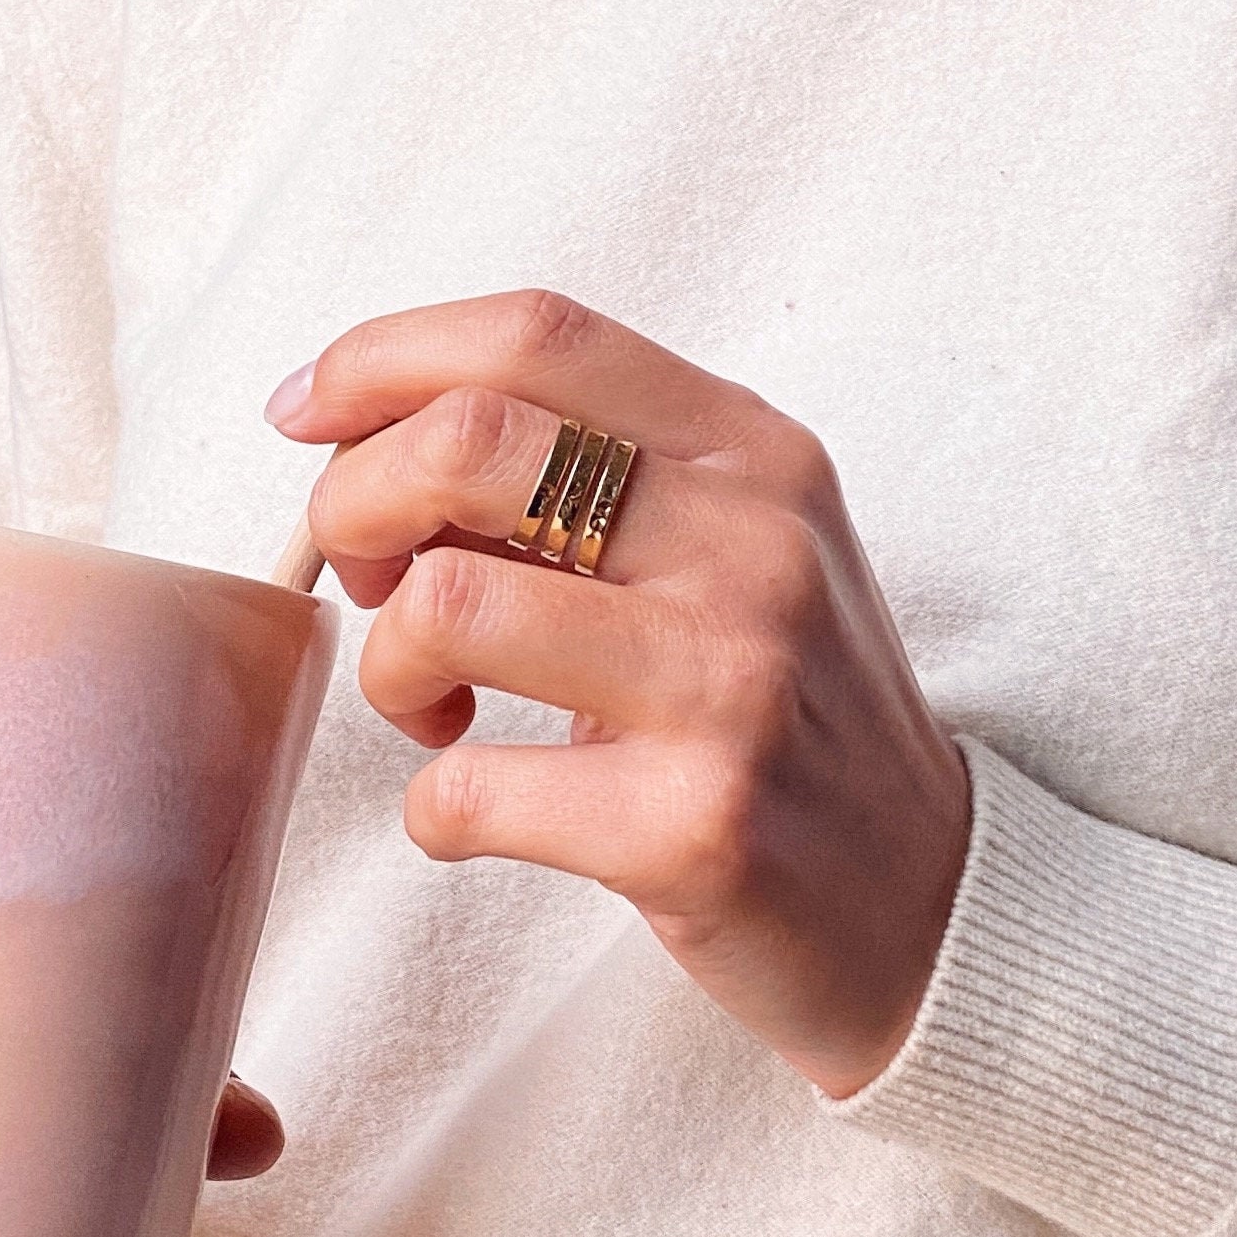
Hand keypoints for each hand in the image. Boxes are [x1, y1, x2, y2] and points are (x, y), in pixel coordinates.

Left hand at [270, 290, 971, 1098]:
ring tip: (431, 710)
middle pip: (469, 441)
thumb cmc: (785, 711)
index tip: (308, 415)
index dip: (384, 358)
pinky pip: (464, 790)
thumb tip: (368, 441)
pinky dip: (430, 808)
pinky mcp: (694, 827)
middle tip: (365, 581)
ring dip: (389, 666)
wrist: (928, 903)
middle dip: (353, 504)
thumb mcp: (732, 549)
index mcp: (754, 452)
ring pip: (447, 605)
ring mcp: (728, 684)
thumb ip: (590, 478)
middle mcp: (753, 545)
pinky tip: (478, 814)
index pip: (538, 333)